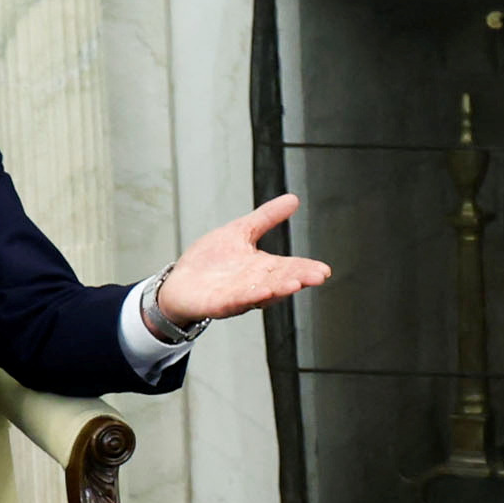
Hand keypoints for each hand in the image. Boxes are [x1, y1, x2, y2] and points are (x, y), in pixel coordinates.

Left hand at [156, 194, 332, 327]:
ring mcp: (237, 295)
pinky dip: (249, 296)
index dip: (306, 268)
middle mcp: (254, 283)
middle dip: (299, 278)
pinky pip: (235, 300)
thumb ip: (267, 218)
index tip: (323, 270)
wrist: (179, 283)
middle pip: (280, 281)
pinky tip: (261, 291)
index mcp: (262, 268)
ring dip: (278, 289)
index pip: (289, 267)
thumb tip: (293, 199)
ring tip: (294, 284)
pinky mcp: (218, 303)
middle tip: (317, 276)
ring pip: (262, 292)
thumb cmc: (210, 261)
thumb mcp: (241, 231)